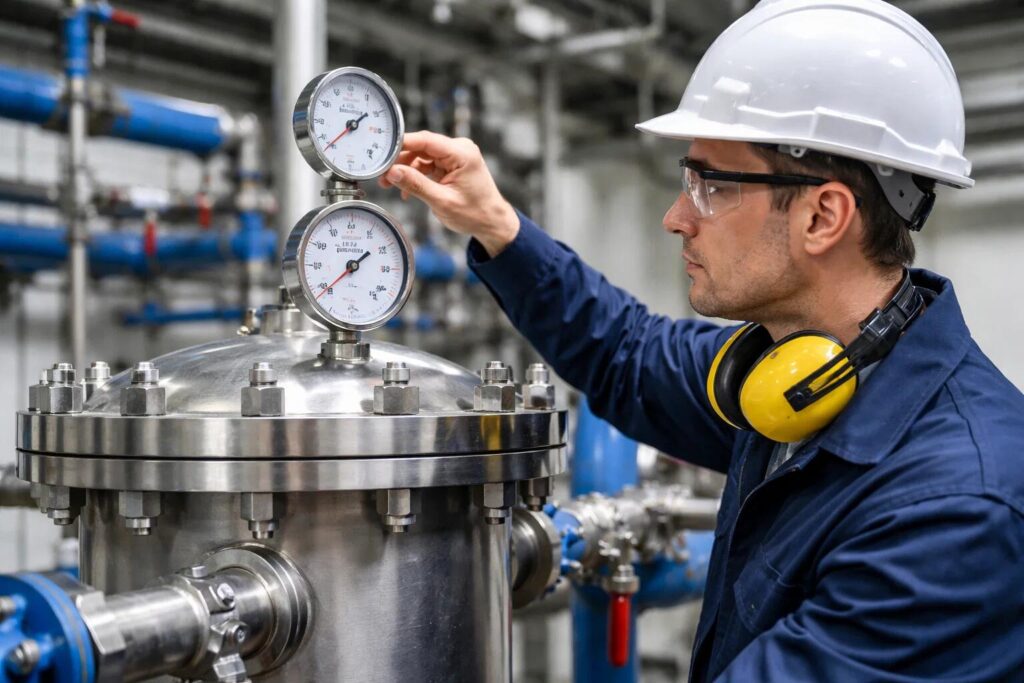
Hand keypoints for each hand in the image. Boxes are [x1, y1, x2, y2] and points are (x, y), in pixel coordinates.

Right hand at [379, 131, 518, 256]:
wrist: (492, 223)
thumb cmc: (475, 214)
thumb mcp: (442, 201)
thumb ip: (416, 185)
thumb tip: (392, 172)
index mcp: (462, 153)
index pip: (426, 140)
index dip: (401, 144)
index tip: (381, 152)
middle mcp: (459, 149)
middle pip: (421, 146)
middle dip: (400, 160)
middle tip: (382, 174)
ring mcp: (455, 156)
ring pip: (422, 156)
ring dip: (406, 169)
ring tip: (389, 183)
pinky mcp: (451, 165)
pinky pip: (427, 165)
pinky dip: (416, 175)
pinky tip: (405, 190)